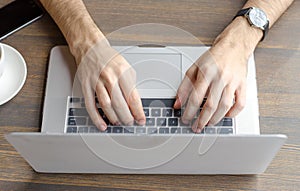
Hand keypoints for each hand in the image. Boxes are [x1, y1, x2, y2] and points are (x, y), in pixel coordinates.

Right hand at [76, 39, 145, 130]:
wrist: (90, 48)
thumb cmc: (109, 59)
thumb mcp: (126, 68)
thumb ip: (130, 85)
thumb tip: (135, 104)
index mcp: (122, 72)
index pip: (133, 97)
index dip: (138, 111)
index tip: (141, 119)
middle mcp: (109, 77)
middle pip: (120, 104)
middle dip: (127, 117)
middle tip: (130, 123)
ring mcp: (96, 82)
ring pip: (106, 106)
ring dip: (114, 118)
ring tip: (119, 122)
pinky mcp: (86, 86)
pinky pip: (91, 105)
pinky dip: (96, 117)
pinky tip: (102, 124)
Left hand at [174, 18, 259, 132]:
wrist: (234, 46)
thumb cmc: (213, 58)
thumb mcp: (194, 68)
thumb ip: (184, 86)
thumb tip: (177, 103)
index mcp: (206, 73)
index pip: (196, 97)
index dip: (189, 111)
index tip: (185, 119)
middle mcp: (220, 77)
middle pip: (210, 105)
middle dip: (202, 120)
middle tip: (196, 127)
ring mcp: (233, 82)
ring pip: (225, 106)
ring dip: (215, 119)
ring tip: (208, 124)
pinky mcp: (243, 85)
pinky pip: (240, 103)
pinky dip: (233, 113)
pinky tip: (225, 116)